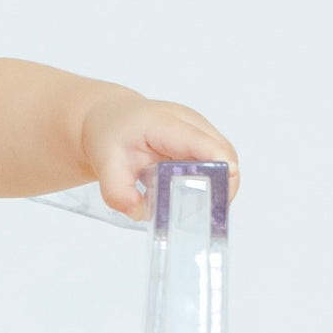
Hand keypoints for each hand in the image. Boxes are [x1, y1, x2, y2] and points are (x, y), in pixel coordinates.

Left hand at [81, 96, 239, 221]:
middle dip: (222, 182)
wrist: (111, 119)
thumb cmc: (110, 135)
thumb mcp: (104, 164)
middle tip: (206, 212)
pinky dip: (214, 180)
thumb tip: (140, 213)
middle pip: (221, 151)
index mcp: (162, 123)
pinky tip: (195, 194)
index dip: (215, 156)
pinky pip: (219, 161)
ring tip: (197, 204)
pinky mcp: (204, 139)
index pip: (196, 138)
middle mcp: (187, 121)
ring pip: (225, 158)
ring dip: (219, 184)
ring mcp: (199, 129)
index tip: (228, 174)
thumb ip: (117, 192)